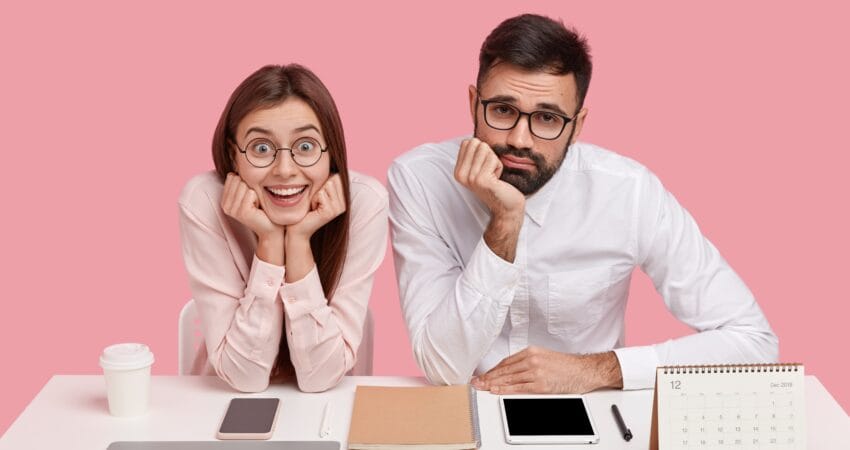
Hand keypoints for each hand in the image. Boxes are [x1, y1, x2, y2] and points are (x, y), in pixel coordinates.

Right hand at [221, 173, 281, 239]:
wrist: (271, 226)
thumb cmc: (262, 208)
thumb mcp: (248, 192)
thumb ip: (240, 180)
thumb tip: (235, 160)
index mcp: (225, 199)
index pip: (232, 177)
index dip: (245, 182)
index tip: (250, 195)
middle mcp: (225, 205)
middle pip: (238, 179)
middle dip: (250, 187)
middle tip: (254, 201)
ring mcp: (233, 210)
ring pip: (244, 185)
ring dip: (255, 193)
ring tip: (256, 204)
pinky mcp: (242, 212)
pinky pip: (251, 193)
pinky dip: (258, 197)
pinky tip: (258, 208)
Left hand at [285, 174, 345, 239]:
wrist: (298, 229)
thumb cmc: (306, 210)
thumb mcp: (318, 193)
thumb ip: (326, 182)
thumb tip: (331, 165)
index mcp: (343, 199)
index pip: (337, 176)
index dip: (324, 182)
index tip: (319, 196)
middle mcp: (344, 204)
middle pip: (333, 178)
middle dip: (320, 187)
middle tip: (316, 201)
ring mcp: (338, 209)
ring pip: (327, 185)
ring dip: (316, 193)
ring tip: (314, 205)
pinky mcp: (330, 212)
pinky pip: (321, 194)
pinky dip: (313, 199)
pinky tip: (312, 209)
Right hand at [454, 138, 524, 219]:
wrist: (506, 207)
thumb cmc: (497, 184)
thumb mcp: (480, 167)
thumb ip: (473, 154)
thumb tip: (472, 138)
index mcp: (458, 171)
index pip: (467, 142)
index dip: (481, 152)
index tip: (484, 168)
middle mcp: (461, 175)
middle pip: (476, 143)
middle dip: (488, 154)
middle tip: (490, 172)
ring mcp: (470, 178)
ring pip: (485, 149)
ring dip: (494, 161)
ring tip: (494, 176)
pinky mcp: (482, 180)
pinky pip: (493, 159)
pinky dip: (499, 167)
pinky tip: (497, 180)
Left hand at [471, 346, 622, 393]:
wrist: (584, 370)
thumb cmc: (567, 365)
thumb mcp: (544, 357)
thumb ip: (528, 362)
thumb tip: (512, 371)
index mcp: (531, 352)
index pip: (505, 362)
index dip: (492, 370)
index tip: (483, 375)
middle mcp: (532, 360)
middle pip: (504, 370)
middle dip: (488, 377)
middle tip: (476, 382)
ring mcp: (536, 372)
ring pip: (509, 379)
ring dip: (492, 384)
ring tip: (481, 387)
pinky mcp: (541, 385)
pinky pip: (518, 388)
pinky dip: (505, 390)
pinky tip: (496, 391)